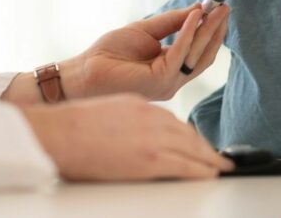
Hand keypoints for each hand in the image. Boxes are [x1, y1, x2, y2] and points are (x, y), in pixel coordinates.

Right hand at [21, 93, 234, 180]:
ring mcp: (154, 138)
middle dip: (204, 147)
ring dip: (208, 158)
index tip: (195, 143)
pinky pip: (186, 165)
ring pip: (192, 148)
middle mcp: (152, 118)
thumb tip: (137, 137)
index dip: (188, 136)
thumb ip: (129, 120)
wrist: (60, 133)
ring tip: (220, 166)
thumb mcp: (109, 111)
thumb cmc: (74, 126)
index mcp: (140, 105)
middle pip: (187, 134)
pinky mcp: (152, 159)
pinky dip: (202, 170)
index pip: (173, 121)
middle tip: (218, 157)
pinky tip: (211, 174)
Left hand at [66, 4, 228, 100]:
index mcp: (170, 70)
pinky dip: (189, 32)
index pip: (198, 52)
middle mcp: (173, 80)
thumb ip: (171, 23)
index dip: (210, 31)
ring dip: (209, 30)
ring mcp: (169, 83)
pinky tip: (194, 16)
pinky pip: (180, 53)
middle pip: (203, 55)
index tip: (219, 10)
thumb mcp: (146, 31)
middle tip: (225, 8)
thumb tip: (197, 10)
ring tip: (217, 9)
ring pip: (196, 55)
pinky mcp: (160, 80)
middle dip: (216, 30)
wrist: (84, 71)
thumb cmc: (109, 53)